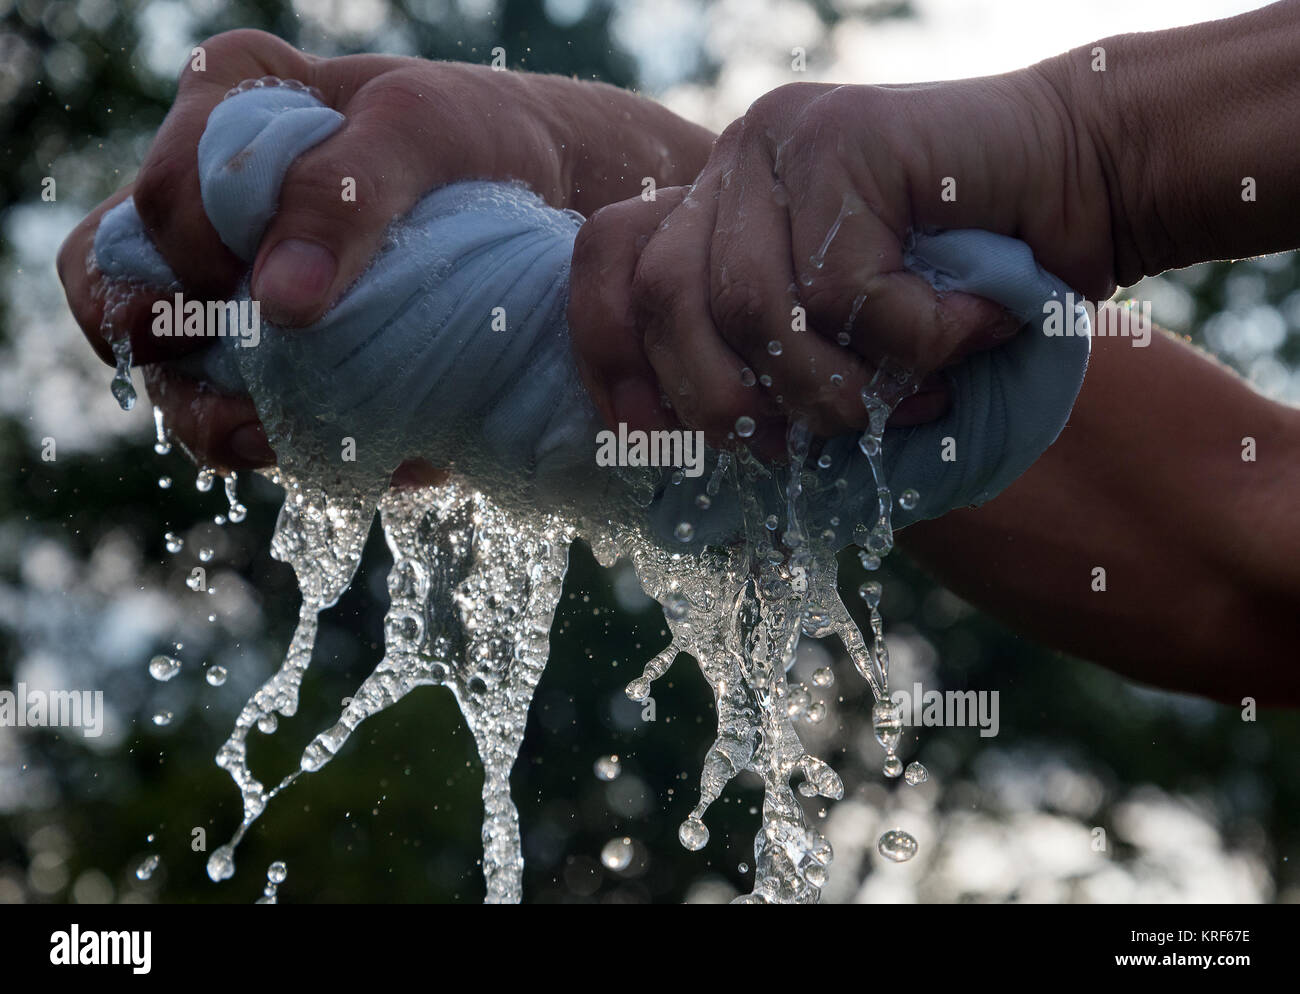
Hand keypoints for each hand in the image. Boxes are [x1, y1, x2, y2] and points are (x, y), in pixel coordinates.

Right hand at [58, 29, 711, 472]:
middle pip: (133, 310)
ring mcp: (250, 288)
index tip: (268, 311)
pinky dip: (312, 445)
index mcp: (221, 119)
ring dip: (235, 432)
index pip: (148, 217)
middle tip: (253, 423)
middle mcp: (216, 210)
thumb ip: (339, 192)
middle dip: (184, 381)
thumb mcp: (418, 131)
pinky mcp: (300, 352)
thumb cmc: (479, 137)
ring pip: (189, 380)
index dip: (183, 277)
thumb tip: (279, 300)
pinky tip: (387, 457)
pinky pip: (270, 412)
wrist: (551, 195)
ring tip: (299, 452)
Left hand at [568, 67, 1118, 453]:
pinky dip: (915, 339)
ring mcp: (784, 141)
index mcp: (715, 209)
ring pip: (750, 307)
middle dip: (729, 404)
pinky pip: (844, 288)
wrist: (1093, 183)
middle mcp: (735, 164)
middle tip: (819, 437)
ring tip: (912, 394)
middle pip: (663, 300)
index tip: (652, 442)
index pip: (608, 268)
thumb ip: (770, 371)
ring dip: (836, 388)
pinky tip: (969, 331)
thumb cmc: (969, 290)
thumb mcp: (849, 343)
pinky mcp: (847, 137)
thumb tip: (685, 451)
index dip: (611, 360)